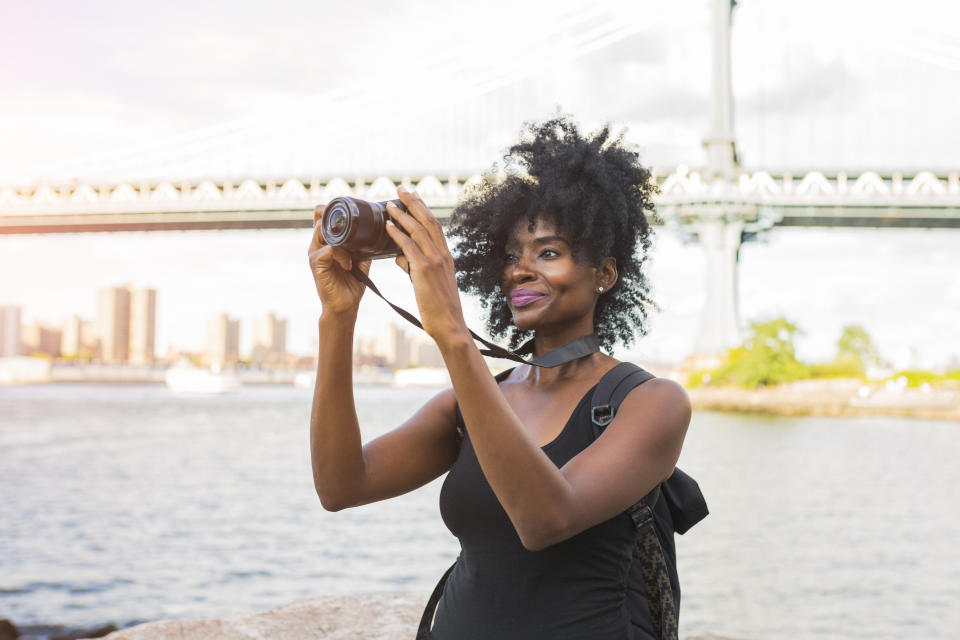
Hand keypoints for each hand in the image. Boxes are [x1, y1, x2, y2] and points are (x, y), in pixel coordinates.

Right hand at [308, 204, 370, 315]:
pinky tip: (349, 265)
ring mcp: (315, 253)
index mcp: (326, 241)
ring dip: (342, 236)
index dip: (334, 209)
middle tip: (355, 226)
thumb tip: (377, 229)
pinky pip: (329, 250)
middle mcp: (317, 244)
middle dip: (338, 218)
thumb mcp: (360, 258)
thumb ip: (362, 243)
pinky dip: (342, 255)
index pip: (323, 216)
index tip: (351, 211)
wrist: (345, 305)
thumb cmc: (352, 282)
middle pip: (320, 218)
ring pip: (323, 230)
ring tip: (353, 249)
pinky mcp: (316, 264)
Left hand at [386, 188, 469, 344]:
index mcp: (446, 257)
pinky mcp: (425, 271)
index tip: (413, 197)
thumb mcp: (427, 284)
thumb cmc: (439, 308)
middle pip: (428, 221)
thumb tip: (400, 258)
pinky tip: (388, 226)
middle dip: (414, 203)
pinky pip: (409, 247)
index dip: (423, 210)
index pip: (435, 226)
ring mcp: (435, 262)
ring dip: (402, 214)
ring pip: (418, 230)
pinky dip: (398, 234)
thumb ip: (414, 268)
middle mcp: (443, 255)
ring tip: (389, 204)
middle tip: (401, 189)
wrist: (449, 325)